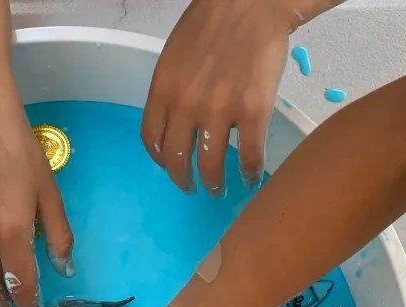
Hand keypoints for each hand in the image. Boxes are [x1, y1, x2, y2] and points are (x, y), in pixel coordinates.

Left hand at [141, 0, 301, 194]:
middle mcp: (185, 105)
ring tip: (219, 188)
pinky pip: (248, 156)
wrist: (251, 4)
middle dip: (183, 180)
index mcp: (163, 89)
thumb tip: (177, 116)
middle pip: (177, 159)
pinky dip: (248, 173)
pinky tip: (249, 178)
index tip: (169, 165)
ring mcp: (219, 111)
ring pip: (211, 165)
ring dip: (214, 183)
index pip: (152, 139)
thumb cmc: (214, 20)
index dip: (160, 159)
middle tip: (192, 187)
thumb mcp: (175, 54)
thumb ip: (172, 87)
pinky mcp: (253, 112)